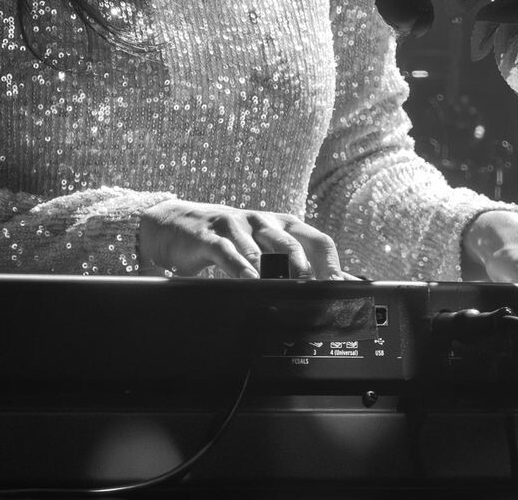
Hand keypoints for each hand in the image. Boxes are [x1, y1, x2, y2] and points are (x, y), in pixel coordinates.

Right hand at [137, 199, 344, 278]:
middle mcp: (262, 221)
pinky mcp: (210, 235)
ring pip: (263, 245)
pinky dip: (240, 268)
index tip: (344, 293)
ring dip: (278, 269)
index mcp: (281, 226)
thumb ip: (292, 267)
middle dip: (309, 269)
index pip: (317, 241)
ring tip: (290, 289)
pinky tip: (249, 281)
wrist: (173, 225)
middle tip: (319, 295)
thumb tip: (336, 289)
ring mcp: (236, 225)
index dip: (334, 266)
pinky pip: (228, 251)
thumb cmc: (226, 241)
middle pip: (294, 242)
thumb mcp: (261, 250)